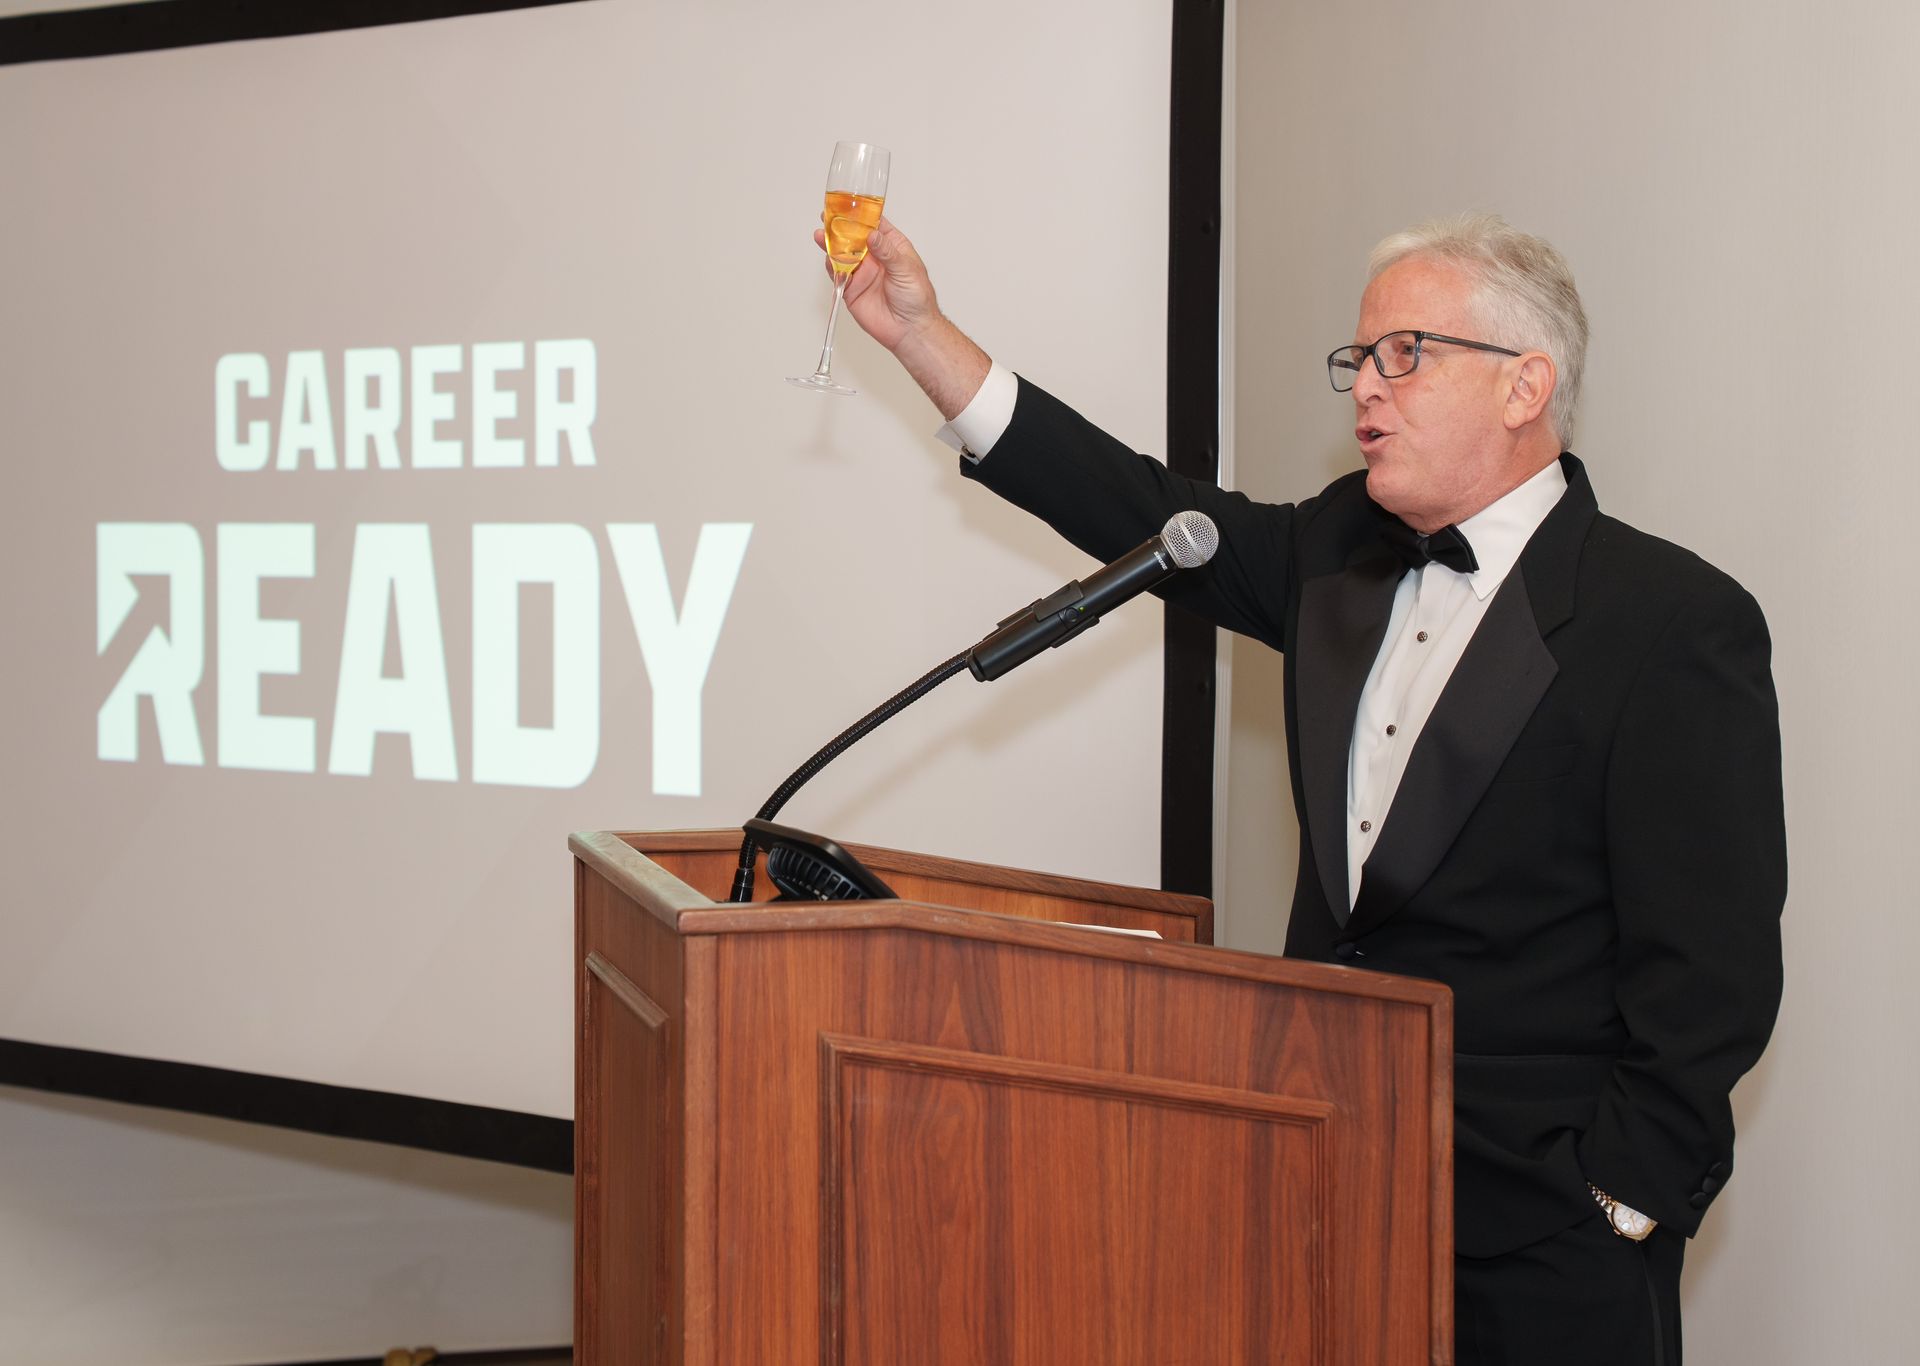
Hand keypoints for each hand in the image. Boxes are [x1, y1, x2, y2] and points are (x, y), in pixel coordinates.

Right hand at [813, 216, 939, 354]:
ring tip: (820, 234)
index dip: (862, 214)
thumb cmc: (917, 298)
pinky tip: (827, 257)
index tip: (849, 204)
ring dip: (830, 244)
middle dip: (840, 227)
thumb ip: (887, 252)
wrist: (909, 330)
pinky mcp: (852, 289)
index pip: (875, 225)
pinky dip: (830, 265)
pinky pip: (838, 274)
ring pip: (842, 254)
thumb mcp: (906, 269)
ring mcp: (862, 272)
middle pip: (853, 237)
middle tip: (827, 216)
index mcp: (892, 247)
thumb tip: (871, 235)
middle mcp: (875, 257)